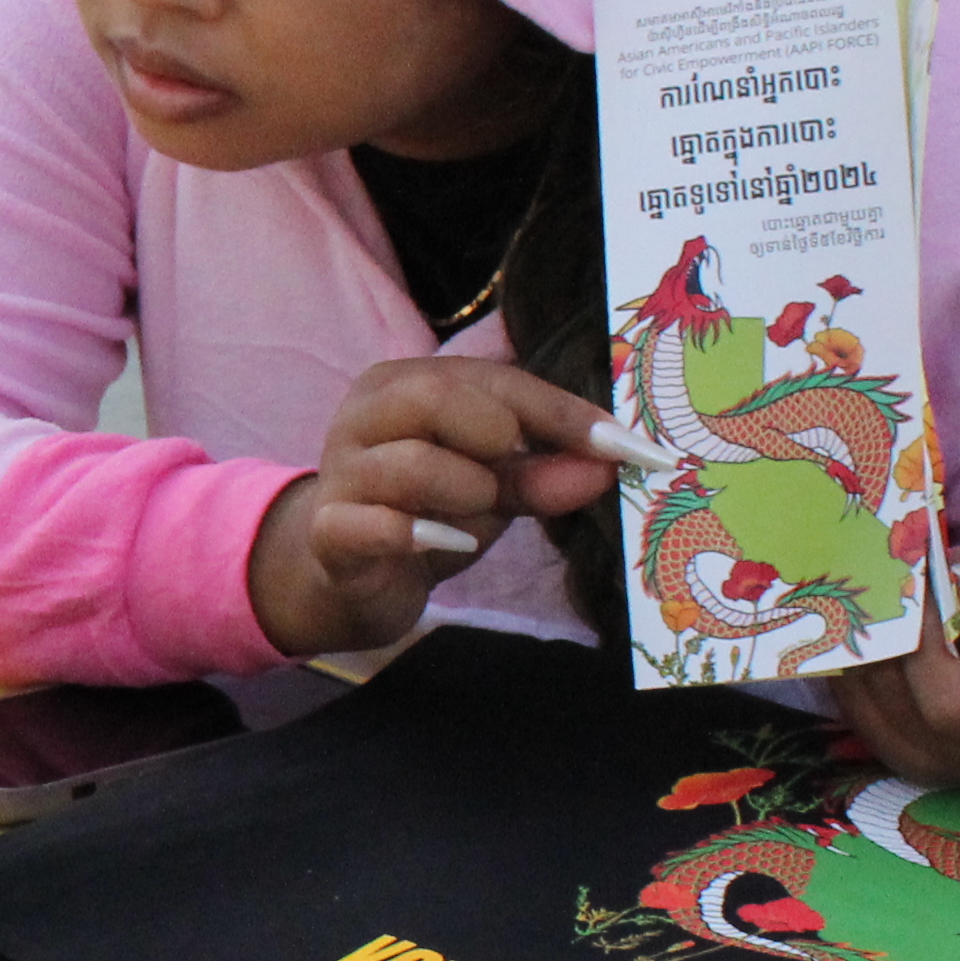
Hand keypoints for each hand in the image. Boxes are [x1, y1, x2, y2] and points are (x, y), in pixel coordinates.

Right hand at [246, 359, 648, 658]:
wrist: (353, 580)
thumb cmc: (428, 514)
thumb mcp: (495, 489)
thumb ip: (543, 473)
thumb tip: (609, 464)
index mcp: (404, 384)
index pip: (493, 380)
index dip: (563, 413)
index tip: (630, 448)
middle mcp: (364, 415)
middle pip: (435, 395)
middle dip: (497, 436)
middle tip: (513, 478)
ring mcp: (341, 472)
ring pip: (413, 463)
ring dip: (468, 493)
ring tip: (475, 519)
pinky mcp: (329, 531)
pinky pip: (377, 524)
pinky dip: (422, 534)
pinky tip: (448, 543)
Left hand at [826, 533, 959, 791]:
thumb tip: (950, 589)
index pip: (950, 703)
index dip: (918, 648)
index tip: (912, 595)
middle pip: (898, 706)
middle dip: (881, 643)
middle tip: (875, 588)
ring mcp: (938, 765)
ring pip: (866, 711)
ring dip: (858, 654)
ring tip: (871, 607)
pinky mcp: (901, 755)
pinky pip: (855, 714)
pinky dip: (850, 671)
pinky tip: (863, 634)